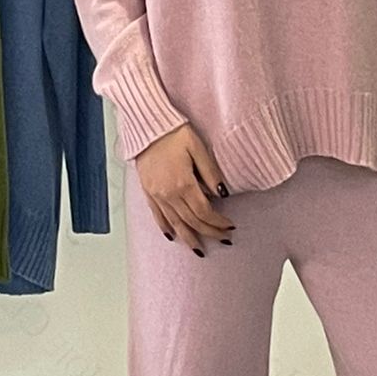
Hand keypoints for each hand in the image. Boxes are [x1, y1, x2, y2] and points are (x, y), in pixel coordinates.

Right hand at [135, 123, 235, 253]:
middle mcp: (169, 194)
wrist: (147, 125)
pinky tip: (173, 236)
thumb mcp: (197, 146)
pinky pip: (158, 215)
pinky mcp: (148, 191)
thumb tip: (223, 193)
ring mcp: (157, 195)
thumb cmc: (174, 132)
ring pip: (175, 224)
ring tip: (199, 250)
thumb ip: (210, 171)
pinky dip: (166, 227)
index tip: (230, 227)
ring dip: (189, 238)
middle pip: (192, 221)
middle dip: (209, 232)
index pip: (204, 212)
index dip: (218, 222)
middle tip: (223, 239)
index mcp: (183, 183)